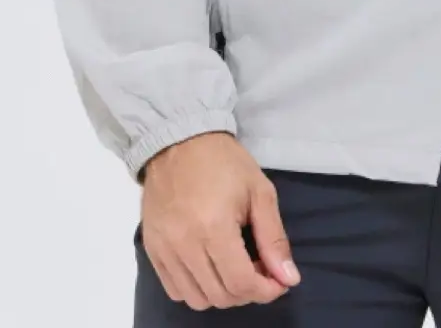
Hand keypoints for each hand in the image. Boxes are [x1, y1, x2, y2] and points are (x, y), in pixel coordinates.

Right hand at [139, 130, 301, 308]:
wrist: (179, 140)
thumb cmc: (224, 162)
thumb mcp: (259, 191)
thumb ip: (274, 238)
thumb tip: (289, 278)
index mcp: (214, 227)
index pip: (241, 283)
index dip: (266, 290)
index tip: (278, 281)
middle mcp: (184, 245)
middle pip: (220, 296)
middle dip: (248, 292)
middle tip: (260, 270)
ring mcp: (164, 250)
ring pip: (196, 299)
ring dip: (222, 293)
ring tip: (235, 269)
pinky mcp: (151, 250)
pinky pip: (174, 290)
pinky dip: (196, 288)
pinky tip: (210, 267)